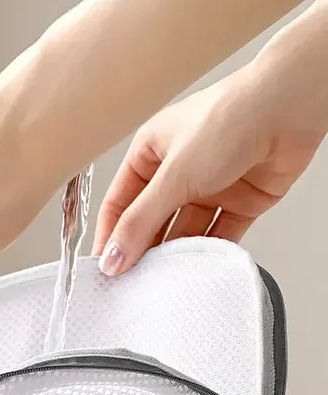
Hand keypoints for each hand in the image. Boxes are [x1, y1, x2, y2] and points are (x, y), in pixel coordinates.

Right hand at [92, 60, 324, 275]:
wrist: (287, 110)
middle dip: (144, 249)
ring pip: (187, 230)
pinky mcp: (242, 200)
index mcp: (151, 152)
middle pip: (153, 220)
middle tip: (133, 284)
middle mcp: (179, 170)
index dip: (112, 235)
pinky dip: (213, 251)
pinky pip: (221, 233)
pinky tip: (203, 267)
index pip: (121, 202)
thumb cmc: (228, 119)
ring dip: (178, 253)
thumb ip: (142, 220)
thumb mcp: (174, 174)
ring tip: (167, 280)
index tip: (106, 269)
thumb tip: (113, 256)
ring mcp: (211, 186)